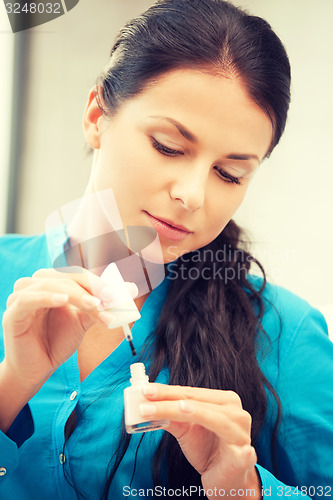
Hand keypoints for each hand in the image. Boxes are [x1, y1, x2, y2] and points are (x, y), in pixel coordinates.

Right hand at [1, 267, 117, 390]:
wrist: (37, 370)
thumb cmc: (57, 342)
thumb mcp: (83, 320)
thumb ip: (101, 304)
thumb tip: (130, 288)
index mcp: (52, 283)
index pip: (78, 275)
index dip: (100, 281)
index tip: (123, 292)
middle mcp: (36, 284)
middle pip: (67, 276)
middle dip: (92, 287)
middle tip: (112, 298)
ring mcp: (22, 296)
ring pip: (52, 285)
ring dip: (78, 294)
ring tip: (96, 306)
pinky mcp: (13, 312)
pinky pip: (30, 298)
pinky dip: (48, 296)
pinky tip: (64, 300)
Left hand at [140, 384, 260, 497]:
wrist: (225, 479)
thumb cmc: (207, 449)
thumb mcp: (185, 430)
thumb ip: (170, 416)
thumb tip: (146, 405)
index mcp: (223, 401)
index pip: (190, 392)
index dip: (167, 391)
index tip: (145, 390)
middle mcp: (235, 413)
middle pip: (198, 402)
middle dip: (170, 402)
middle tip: (146, 403)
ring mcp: (241, 434)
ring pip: (215, 420)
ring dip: (196, 413)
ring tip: (180, 408)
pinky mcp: (244, 459)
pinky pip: (244, 456)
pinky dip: (243, 454)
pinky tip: (244, 452)